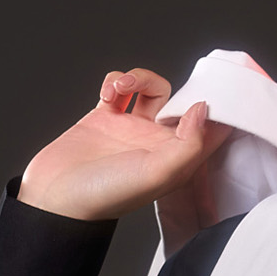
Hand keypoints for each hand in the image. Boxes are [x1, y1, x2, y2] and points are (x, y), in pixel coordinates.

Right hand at [19, 67, 232, 221]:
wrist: (56, 197)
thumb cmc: (106, 194)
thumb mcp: (158, 174)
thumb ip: (188, 144)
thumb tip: (204, 110)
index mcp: (178, 160)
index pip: (211, 131)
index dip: (220, 110)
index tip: (219, 89)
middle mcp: (157, 143)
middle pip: (182, 103)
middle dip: (173, 86)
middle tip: (158, 87)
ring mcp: (131, 129)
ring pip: (149, 90)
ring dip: (138, 78)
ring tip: (121, 88)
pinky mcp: (104, 118)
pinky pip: (118, 88)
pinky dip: (115, 80)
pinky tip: (107, 92)